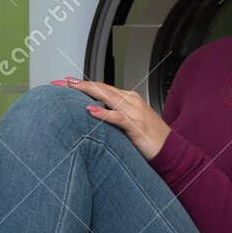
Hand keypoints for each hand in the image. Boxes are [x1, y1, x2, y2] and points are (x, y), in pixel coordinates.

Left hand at [53, 77, 170, 160]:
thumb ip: (114, 115)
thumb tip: (93, 114)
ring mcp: (135, 112)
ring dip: (87, 91)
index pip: (102, 87)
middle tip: (60, 82)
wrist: (171, 150)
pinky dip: (103, 113)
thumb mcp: (129, 123)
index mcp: (129, 99)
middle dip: (79, 84)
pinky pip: (117, 117)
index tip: (64, 82)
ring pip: (107, 97)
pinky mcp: (136, 125)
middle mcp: (131, 101)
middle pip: (101, 88)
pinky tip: (90, 110)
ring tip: (70, 88)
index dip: (82, 84)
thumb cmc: (150, 139)